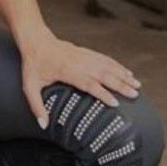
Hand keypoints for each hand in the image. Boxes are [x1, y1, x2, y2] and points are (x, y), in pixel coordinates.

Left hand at [20, 32, 140, 127]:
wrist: (35, 40)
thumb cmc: (32, 64)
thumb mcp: (29, 86)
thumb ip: (36, 106)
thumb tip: (43, 125)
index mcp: (66, 71)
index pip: (88, 83)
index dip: (102, 93)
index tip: (115, 103)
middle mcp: (78, 62)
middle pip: (103, 74)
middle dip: (120, 84)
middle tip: (135, 95)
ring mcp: (83, 55)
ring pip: (107, 65)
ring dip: (123, 75)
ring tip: (137, 85)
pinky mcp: (86, 52)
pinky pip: (105, 59)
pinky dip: (117, 65)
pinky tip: (127, 72)